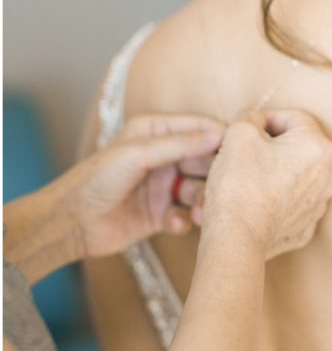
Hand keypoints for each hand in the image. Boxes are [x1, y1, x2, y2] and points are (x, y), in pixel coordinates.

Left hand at [64, 114, 224, 257]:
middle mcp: (163, 156)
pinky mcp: (161, 213)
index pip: (200, 127)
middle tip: (224, 188)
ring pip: (198, 190)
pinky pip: (185, 214)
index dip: (220, 137)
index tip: (242, 149)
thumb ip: (179, 144)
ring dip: (202, 201)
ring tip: (200, 213)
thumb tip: (218, 134)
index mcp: (157, 131)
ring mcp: (163, 185)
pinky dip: (184, 220)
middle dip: (214, 175)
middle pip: (204, 160)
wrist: (70, 223)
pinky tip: (174, 224)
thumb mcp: (138, 155)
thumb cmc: (96, 180)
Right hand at [198, 108, 331, 258]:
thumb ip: (251, 117)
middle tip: (244, 150)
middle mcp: (329, 176)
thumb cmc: (240, 184)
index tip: (246, 128)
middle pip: (298, 146)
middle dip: (271, 145)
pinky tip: (254, 200)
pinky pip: (291, 201)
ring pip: (296, 174)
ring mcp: (319, 204)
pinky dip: (276, 197)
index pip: (294, 117)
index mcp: (318, 147)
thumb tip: (255, 120)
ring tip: (246, 176)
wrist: (237, 239)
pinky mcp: (306, 227)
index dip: (266, 117)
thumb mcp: (239, 133)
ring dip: (274, 170)